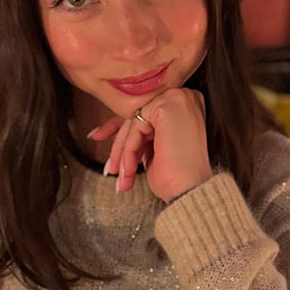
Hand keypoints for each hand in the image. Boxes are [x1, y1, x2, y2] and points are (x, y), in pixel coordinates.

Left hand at [89, 87, 211, 202]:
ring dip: (122, 153)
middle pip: (137, 116)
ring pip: (133, 122)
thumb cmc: (178, 178)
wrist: (191, 192)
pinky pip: (135, 127)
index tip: (98, 136)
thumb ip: (142, 133)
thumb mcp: (154, 149)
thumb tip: (117, 127)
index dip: (119, 127)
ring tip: (122, 177)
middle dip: (118, 143)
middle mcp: (184, 97)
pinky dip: (128, 151)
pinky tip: (129, 170)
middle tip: (109, 166)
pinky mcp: (168, 106)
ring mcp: (177, 99)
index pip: (145, 112)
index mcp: (184, 106)